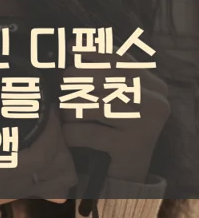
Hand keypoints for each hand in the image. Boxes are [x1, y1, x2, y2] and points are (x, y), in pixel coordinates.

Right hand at [0, 72, 76, 212]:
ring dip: (59, 150)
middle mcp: (17, 182)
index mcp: (2, 170)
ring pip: (56, 174)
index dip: (52, 130)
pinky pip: (48, 182)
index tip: (47, 108)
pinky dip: (54, 166)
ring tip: (48, 128)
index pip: (43, 154)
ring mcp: (20, 190)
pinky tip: (44, 149)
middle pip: (57, 161)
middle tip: (48, 112)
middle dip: (58, 135)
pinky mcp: (18, 192)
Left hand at [61, 50, 169, 182]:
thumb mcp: (117, 97)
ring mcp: (144, 124)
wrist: (126, 173)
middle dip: (74, 79)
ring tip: (68, 115)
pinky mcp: (128, 146)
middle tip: (64, 84)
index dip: (91, 50)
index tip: (70, 46)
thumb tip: (75, 45)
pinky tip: (70, 135)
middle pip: (102, 77)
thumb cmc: (116, 129)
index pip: (119, 59)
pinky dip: (70, 133)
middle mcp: (154, 102)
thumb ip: (104, 72)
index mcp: (153, 86)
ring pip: (90, 104)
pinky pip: (85, 132)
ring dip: (70, 110)